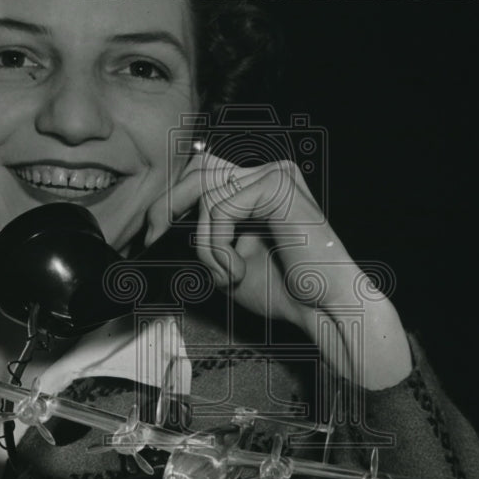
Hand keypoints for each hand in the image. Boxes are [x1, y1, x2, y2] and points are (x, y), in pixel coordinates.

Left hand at [146, 152, 411, 389]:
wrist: (326, 310)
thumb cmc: (286, 291)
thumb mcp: (229, 262)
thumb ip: (202, 239)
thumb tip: (156, 225)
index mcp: (262, 185)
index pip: (203, 172)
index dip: (170, 199)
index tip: (151, 235)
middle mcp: (271, 171)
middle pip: (199, 169)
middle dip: (168, 206)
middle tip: (154, 240)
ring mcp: (276, 174)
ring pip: (207, 196)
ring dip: (205, 244)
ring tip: (227, 275)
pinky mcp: (278, 186)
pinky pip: (221, 210)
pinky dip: (218, 247)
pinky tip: (239, 271)